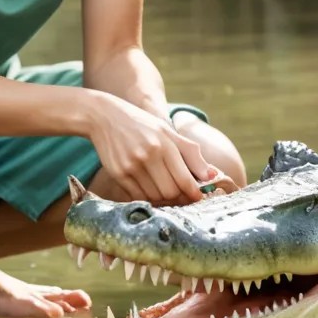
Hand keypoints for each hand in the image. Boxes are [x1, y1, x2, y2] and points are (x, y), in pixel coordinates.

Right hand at [85, 92, 216, 202]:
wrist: (104, 116)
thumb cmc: (141, 124)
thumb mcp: (167, 131)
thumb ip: (191, 152)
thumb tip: (212, 174)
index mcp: (165, 144)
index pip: (184, 180)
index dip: (193, 194)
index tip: (197, 198)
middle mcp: (149, 155)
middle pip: (171, 192)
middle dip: (180, 199)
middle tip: (183, 198)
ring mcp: (132, 166)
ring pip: (155, 197)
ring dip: (164, 201)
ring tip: (167, 195)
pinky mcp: (118, 174)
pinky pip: (138, 196)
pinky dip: (147, 198)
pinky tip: (151, 191)